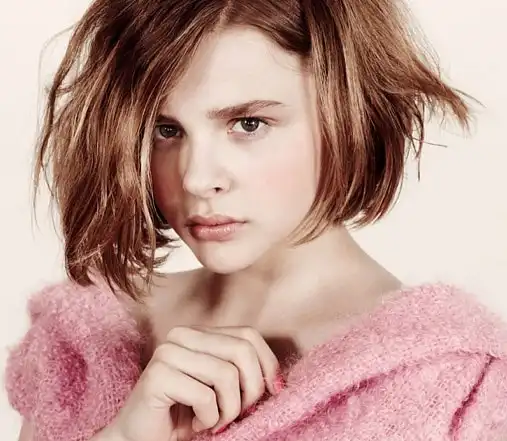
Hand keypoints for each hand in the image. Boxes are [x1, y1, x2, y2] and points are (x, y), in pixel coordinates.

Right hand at [103, 326, 282, 440]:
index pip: (248, 335)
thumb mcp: (220, 386)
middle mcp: (181, 335)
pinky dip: (209, 419)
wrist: (141, 438)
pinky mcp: (158, 375)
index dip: (268, 363)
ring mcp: (167, 352)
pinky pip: (205, 396)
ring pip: (227, 375)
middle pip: (242, 352)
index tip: (274, 390)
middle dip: (251, 390)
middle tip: (238, 414)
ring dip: (228, 410)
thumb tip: (279, 379)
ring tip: (214, 421)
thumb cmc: (186, 414)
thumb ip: (241, 371)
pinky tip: (196, 425)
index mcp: (199, 332)